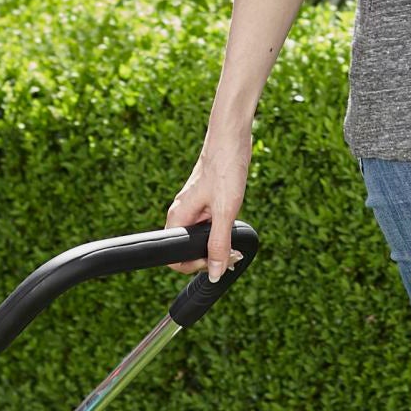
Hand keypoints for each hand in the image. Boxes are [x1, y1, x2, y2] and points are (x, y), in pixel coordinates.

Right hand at [165, 126, 251, 281]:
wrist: (231, 138)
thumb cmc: (225, 168)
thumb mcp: (225, 210)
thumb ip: (218, 244)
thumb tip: (215, 273)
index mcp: (178, 218)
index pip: (175, 259)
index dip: (194, 266)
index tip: (216, 261)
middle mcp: (182, 215)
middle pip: (187, 252)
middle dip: (208, 259)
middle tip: (231, 256)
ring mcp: (194, 209)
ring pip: (199, 240)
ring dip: (216, 247)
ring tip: (235, 247)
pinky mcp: (205, 204)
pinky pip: (208, 228)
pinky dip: (220, 234)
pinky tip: (233, 228)